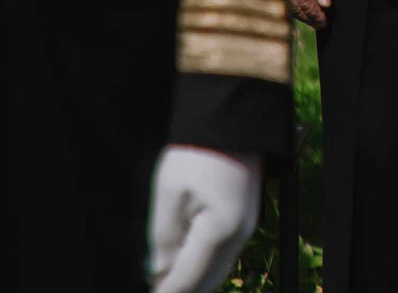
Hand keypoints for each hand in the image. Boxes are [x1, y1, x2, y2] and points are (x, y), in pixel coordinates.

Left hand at [145, 145, 263, 292]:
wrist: (233, 120)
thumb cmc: (198, 153)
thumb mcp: (169, 193)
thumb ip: (163, 238)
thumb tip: (157, 273)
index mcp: (220, 232)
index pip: (187, 280)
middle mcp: (238, 236)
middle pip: (206, 281)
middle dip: (179, 289)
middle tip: (153, 288)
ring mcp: (245, 227)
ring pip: (215, 270)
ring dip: (190, 280)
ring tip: (162, 280)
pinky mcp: (243, 218)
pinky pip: (221, 255)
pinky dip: (201, 265)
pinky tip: (181, 262)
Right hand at [288, 0, 330, 28]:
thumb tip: (325, 4)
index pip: (306, 2)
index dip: (315, 15)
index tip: (324, 22)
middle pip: (297, 7)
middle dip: (309, 19)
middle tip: (321, 25)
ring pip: (291, 5)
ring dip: (303, 16)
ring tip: (316, 21)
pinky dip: (298, 8)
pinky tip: (306, 12)